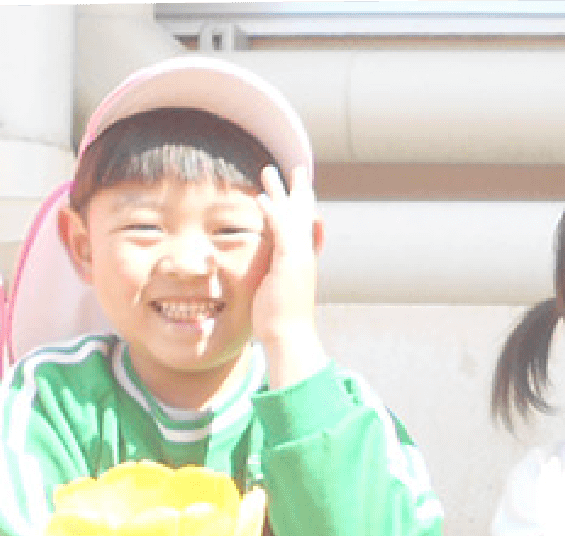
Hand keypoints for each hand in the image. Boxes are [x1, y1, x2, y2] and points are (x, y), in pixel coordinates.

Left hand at [252, 165, 325, 381]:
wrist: (289, 337)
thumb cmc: (280, 323)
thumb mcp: (278, 295)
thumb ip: (275, 280)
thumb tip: (269, 279)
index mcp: (301, 263)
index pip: (304, 228)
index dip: (302, 208)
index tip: (300, 191)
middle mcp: (305, 256)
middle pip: (302, 214)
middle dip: (298, 191)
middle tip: (297, 169)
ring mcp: (299, 258)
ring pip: (291, 216)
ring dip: (279, 191)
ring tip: (269, 171)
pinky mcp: (289, 262)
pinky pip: (279, 230)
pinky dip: (271, 212)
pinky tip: (260, 198)